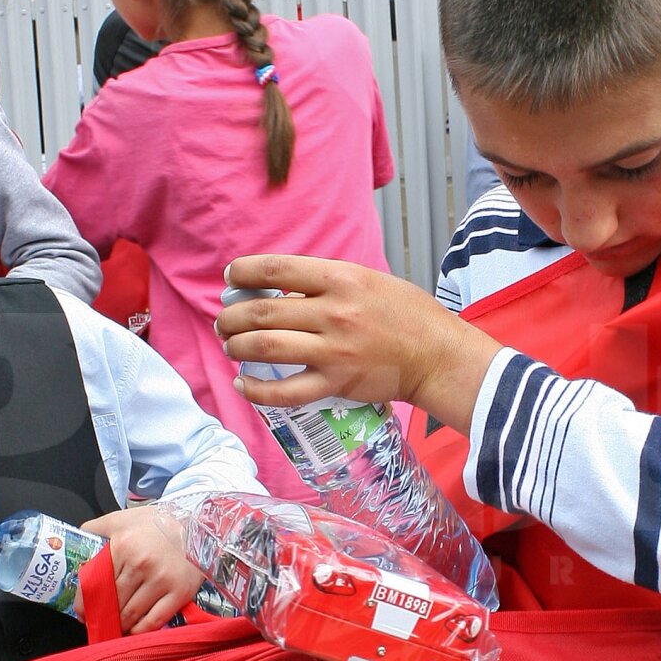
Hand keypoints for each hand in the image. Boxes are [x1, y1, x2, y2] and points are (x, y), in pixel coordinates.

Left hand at [81, 505, 201, 632]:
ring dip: (120, 625)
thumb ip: (97, 528)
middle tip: (99, 622)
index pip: (96, 583)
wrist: (199, 525)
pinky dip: (141, 631)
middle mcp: (140, 564)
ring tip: (116, 626)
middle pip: (113, 602)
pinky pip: (154, 621)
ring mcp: (161, 580)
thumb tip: (77, 539)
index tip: (83, 613)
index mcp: (122, 546)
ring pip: (131, 614)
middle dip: (103, 616)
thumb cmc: (158, 523)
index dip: (86, 603)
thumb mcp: (124, 518)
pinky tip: (134, 631)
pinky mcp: (180, 593)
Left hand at [216, 255, 500, 432]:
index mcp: (341, 278)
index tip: (232, 277)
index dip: (244, 272)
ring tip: (230, 346)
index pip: (276, 269)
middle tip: (224, 321)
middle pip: (262, 312)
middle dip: (231, 316)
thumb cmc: (405, 314)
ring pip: (264, 348)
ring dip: (236, 347)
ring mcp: (333, 350)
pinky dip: (256, 389)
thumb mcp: (368, 280)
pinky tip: (242, 384)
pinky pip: (284, 391)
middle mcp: (333, 312)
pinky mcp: (336, 383)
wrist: (437, 355)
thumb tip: (280, 289)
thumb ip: (326, 282)